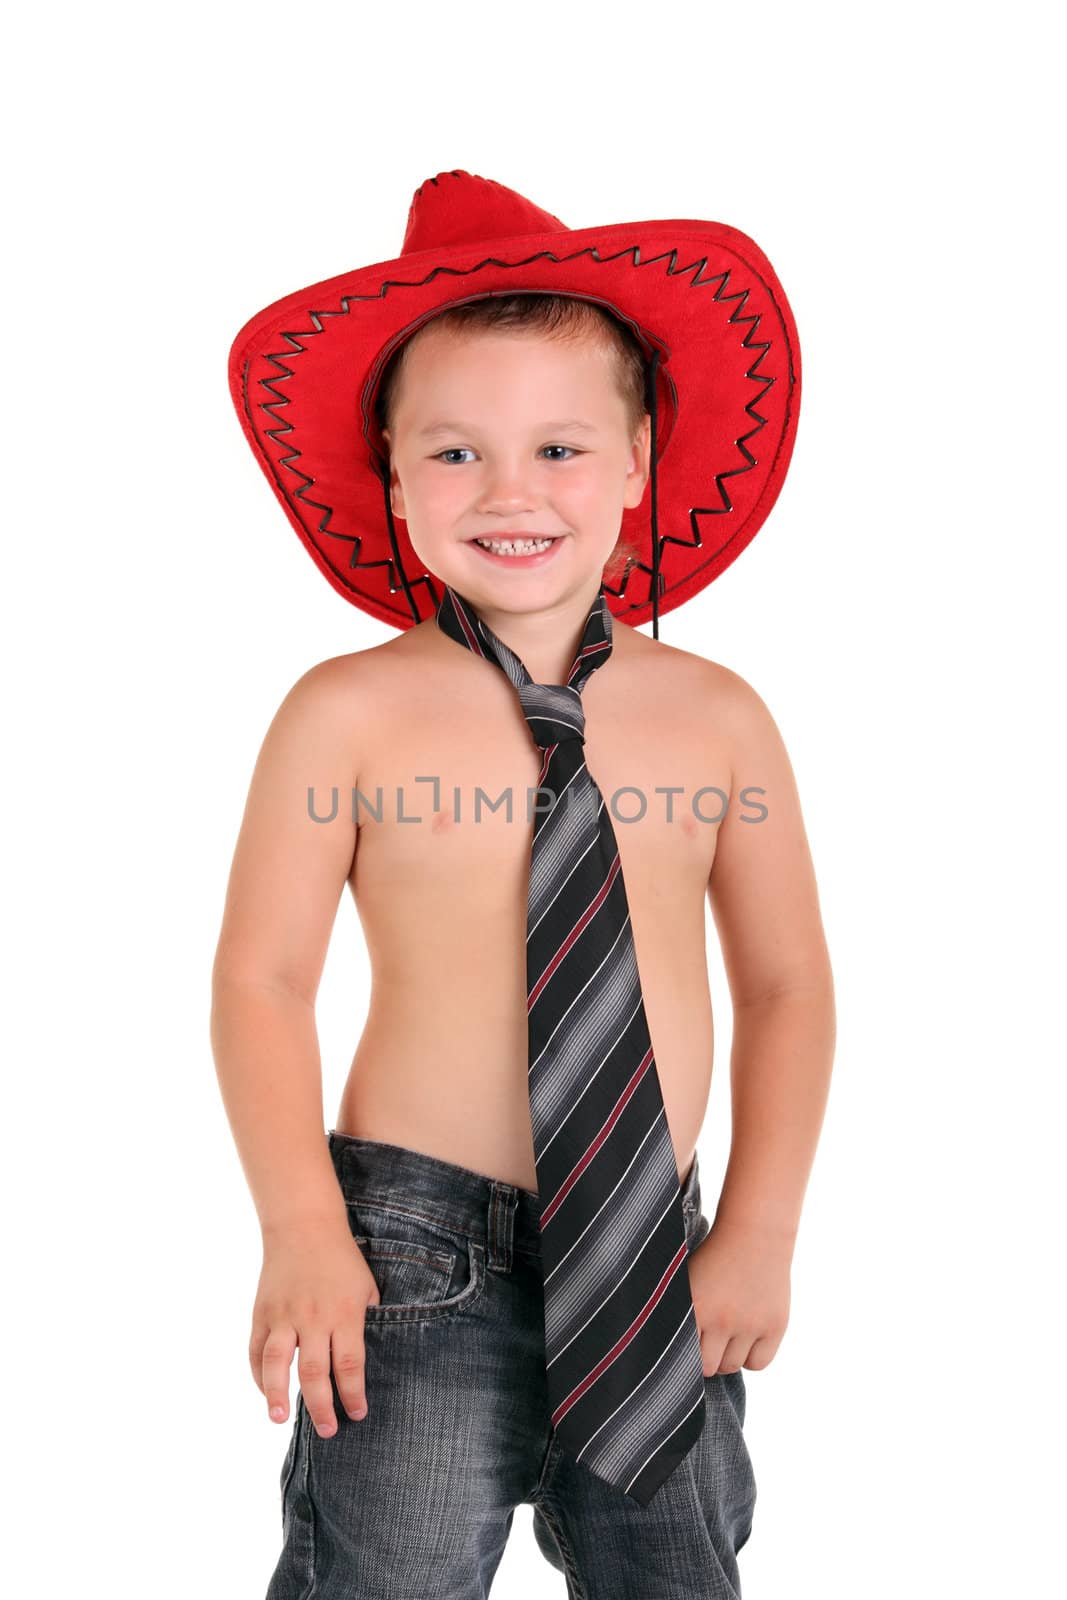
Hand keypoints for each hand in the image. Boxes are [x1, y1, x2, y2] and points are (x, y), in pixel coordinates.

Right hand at [249, 1225, 381, 1438]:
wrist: (304, 1226)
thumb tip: (366, 1360)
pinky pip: (256, 1350)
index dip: (353, 1394)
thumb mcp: (366, 1287)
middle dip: (321, 1407)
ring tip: (280, 1420)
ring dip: (277, 1395)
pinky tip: (265, 1392)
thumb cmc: (342, 1260)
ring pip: (277, 1364)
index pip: (349, 1364)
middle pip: (314, 1372)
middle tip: (327, 1431)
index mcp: (344, 1313)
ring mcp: (283, 1315)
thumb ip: (366, 1323)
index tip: (357, 1415)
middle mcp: (312, 1317)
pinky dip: (258, 1374)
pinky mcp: (262, 1312)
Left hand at [686, 1219, 791, 1375]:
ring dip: (727, 1356)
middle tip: (707, 1341)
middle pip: (708, 1367)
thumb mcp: (688, 1278)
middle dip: (705, 1358)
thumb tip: (660, 1345)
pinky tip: (746, 1339)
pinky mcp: (774, 1326)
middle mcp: (722, 1319)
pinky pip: (758, 1363)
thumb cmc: (715, 1256)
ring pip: (732, 1366)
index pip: (683, 1355)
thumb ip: (675, 1310)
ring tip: (726, 1336)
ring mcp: (750, 1324)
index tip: (685, 1345)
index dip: (682, 1353)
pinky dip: (751, 1357)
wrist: (756, 1234)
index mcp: (696, 1306)